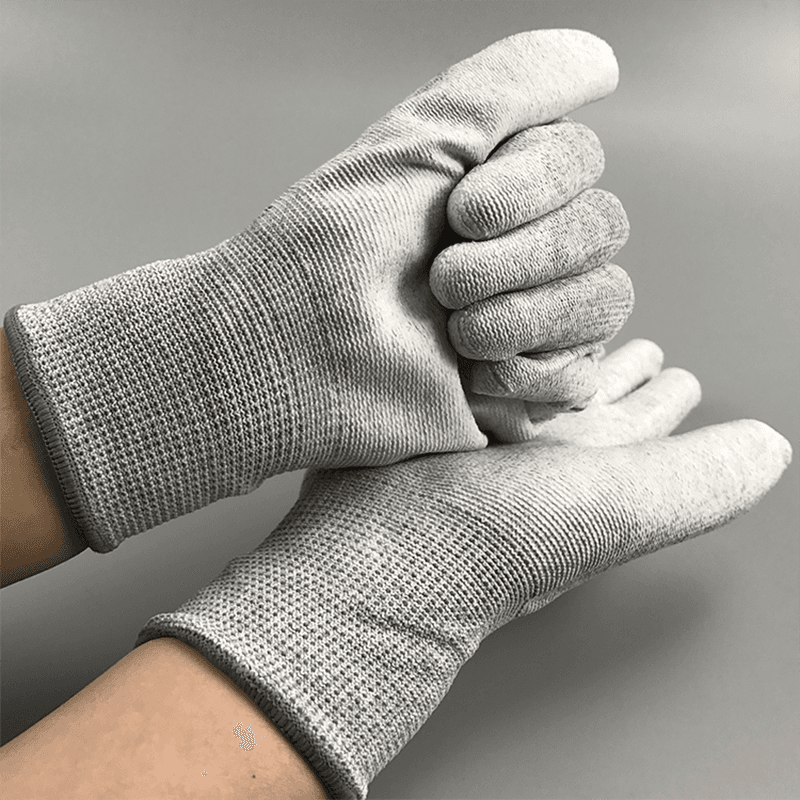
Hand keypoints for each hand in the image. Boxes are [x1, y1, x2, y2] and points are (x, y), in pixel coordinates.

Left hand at [5, 30, 627, 551]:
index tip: (457, 211)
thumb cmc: (333, 248)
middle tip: (440, 283)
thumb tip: (602, 58)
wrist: (294, 357)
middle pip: (602, 229)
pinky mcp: (526, 390)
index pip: (582, 162)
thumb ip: (510, 86)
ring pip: (604, 301)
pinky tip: (470, 383)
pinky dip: (527, 377)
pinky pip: (582, 377)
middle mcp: (525, 249)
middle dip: (518, 258)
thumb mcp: (415, 143)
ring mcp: (532, 320)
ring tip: (455, 335)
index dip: (531, 186)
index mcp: (501, 188)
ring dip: (524, 317)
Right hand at [136, 338, 791, 797]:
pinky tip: (469, 331)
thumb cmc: (487, 540)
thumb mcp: (615, 505)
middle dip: (607, 362)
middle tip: (617, 332)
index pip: (644, 414)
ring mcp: (477, 436)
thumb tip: (771, 449)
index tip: (671, 360)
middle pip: (585, 395)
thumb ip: (698, 480)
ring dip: (539, 346)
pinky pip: (464, 369)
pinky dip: (479, 349)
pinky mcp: (424, 419)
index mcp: (593, 465)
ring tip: (547, 318)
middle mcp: (539, 451)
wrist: (372, 557)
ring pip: (522, 376)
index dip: (663, 386)